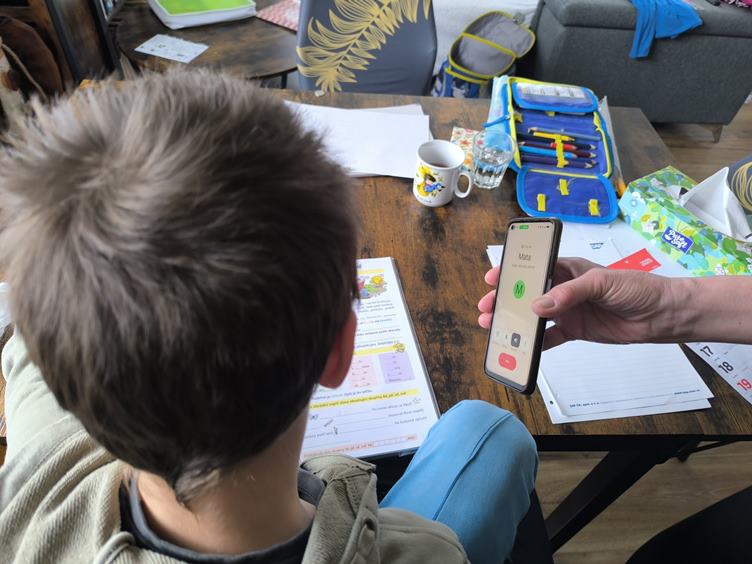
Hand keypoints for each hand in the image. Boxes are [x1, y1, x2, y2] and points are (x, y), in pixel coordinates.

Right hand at [478, 258, 678, 349]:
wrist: (662, 314)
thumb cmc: (636, 288)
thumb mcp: (602, 282)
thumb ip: (569, 293)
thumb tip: (538, 305)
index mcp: (568, 269)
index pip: (533, 267)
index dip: (511, 272)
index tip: (492, 279)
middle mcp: (564, 289)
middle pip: (527, 293)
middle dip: (505, 300)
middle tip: (486, 308)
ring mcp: (568, 311)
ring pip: (533, 316)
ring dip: (514, 322)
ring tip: (494, 328)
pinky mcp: (575, 331)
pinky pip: (550, 338)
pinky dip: (535, 344)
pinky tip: (521, 350)